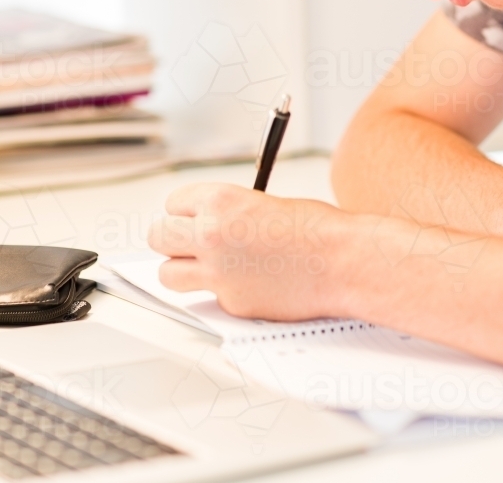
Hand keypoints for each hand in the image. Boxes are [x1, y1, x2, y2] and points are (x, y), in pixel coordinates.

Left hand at [147, 182, 354, 320]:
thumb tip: (208, 221)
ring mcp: (217, 274)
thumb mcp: (264, 201)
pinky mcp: (231, 304)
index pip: (173, 203)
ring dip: (183, 269)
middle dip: (172, 238)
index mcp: (219, 202)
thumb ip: (228, 211)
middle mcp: (210, 236)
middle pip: (158, 237)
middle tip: (188, 241)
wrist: (342, 261)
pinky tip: (246, 283)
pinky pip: (208, 298)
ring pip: (168, 274)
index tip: (194, 216)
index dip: (186, 211)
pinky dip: (221, 292)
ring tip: (205, 266)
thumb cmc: (316, 228)